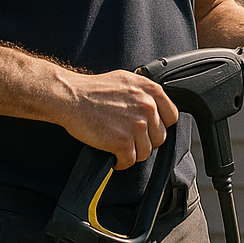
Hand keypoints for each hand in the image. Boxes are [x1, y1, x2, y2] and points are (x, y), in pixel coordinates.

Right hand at [57, 70, 179, 169]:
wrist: (72, 97)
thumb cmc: (94, 89)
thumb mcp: (127, 81)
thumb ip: (145, 93)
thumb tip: (155, 107)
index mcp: (151, 91)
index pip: (171, 117)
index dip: (160, 126)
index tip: (149, 131)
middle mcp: (148, 107)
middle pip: (159, 137)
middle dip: (145, 141)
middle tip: (129, 140)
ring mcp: (137, 125)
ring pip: (146, 151)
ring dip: (132, 153)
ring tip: (119, 147)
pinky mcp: (123, 141)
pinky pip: (130, 161)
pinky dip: (121, 162)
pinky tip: (113, 156)